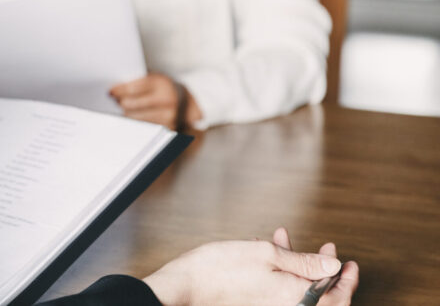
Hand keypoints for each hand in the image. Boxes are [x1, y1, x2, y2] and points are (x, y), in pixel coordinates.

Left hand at [109, 74, 200, 129]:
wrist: (183, 100)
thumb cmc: (161, 87)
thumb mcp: (152, 77)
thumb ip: (136, 79)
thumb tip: (114, 87)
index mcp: (161, 82)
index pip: (132, 88)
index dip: (118, 90)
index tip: (110, 91)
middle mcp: (167, 99)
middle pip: (130, 104)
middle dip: (119, 101)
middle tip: (114, 99)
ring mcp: (168, 116)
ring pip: (133, 117)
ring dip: (125, 112)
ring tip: (123, 107)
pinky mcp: (166, 128)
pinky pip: (141, 126)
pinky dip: (134, 121)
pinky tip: (132, 116)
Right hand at [142, 233, 349, 305]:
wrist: (187, 284)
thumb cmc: (221, 269)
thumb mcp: (266, 254)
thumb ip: (304, 262)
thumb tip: (332, 266)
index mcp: (295, 298)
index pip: (336, 297)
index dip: (347, 280)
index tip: (351, 264)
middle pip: (320, 296)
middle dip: (324, 269)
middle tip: (327, 249)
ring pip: (298, 288)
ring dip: (298, 264)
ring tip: (286, 239)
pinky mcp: (259, 304)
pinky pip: (281, 290)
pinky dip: (281, 271)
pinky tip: (267, 249)